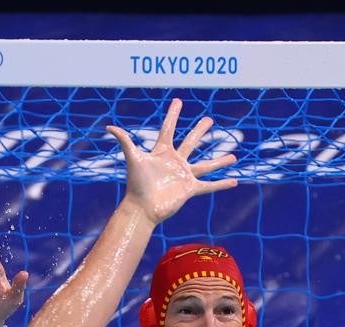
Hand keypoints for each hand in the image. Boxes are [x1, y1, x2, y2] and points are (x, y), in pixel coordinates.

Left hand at [106, 98, 237, 222]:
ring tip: (233, 156)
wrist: (142, 207)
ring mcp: (184, 175)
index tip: (178, 101)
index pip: (169, 129)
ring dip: (219, 161)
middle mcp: (175, 162)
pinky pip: (209, 185)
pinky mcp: (190, 189)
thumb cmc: (136, 184)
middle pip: (190, 142)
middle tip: (209, 120)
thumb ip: (125, 141)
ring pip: (206, 165)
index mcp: (162, 152)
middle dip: (200, 131)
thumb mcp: (133, 159)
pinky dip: (221, 184)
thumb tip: (109, 126)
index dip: (173, 115)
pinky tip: (235, 181)